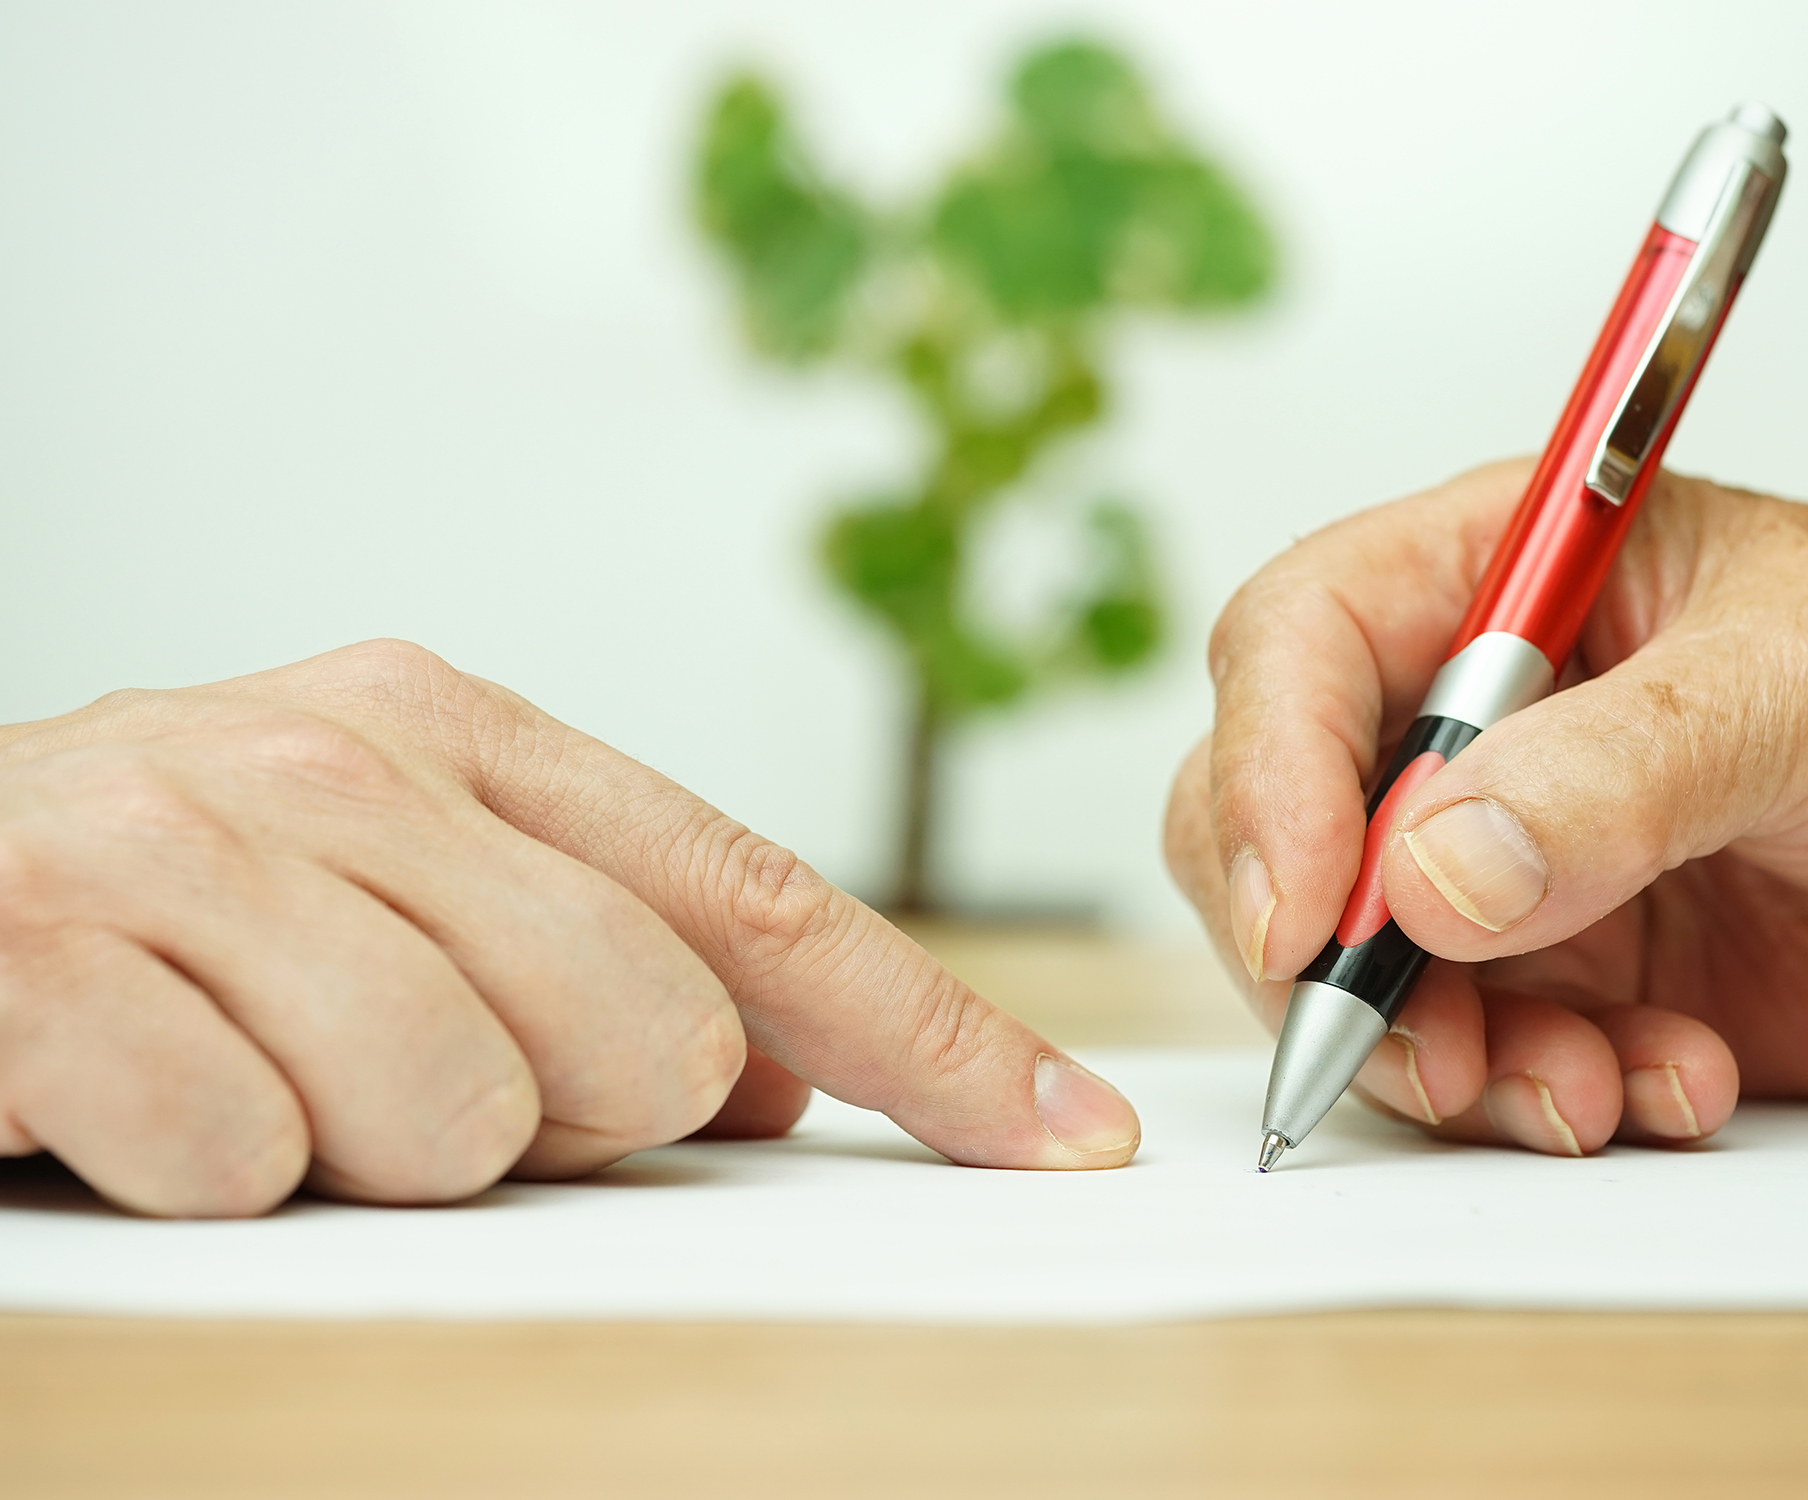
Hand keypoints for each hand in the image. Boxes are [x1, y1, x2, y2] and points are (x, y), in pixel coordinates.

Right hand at [0, 641, 1138, 1215]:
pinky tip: (153, 1093)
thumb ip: (594, 950)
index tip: (1060, 1140)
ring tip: (273, 1074)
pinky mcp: (44, 961)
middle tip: (416, 1066)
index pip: (762, 899)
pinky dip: (220, 1172)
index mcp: (460, 734)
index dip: (932, 1036)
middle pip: (646, 1034)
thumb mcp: (399, 885)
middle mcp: (346, 765)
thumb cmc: (179, 900)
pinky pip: (251, 1160)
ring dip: (382, 1147)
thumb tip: (774, 1078)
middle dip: (565, 1110)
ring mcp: (193, 848)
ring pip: (465, 1115)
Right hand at [1167, 462, 1807, 1153]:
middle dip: (1324, 947)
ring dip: (1442, 1053)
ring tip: (1580, 1087)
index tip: (1306, 910)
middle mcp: (1478, 718)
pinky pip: (1475, 1056)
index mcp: (1505, 577)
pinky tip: (1672, 1080)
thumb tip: (1429, 870)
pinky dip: (1545, 1096)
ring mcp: (1510, 857)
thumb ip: (1617, 771)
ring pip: (1360, 966)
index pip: (1299, 642)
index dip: (1269, 769)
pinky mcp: (1565, 978)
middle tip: (1408, 1041)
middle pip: (1276, 816)